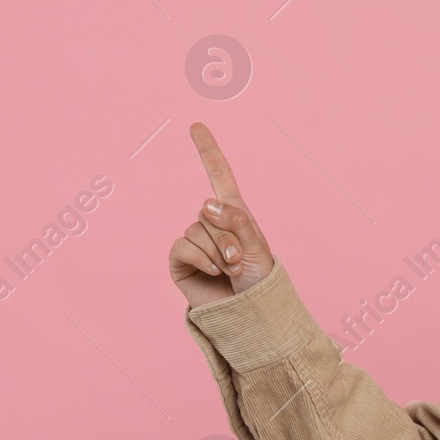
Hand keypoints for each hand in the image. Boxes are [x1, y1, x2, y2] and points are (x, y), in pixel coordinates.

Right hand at [169, 122, 275, 307]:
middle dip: (226, 236)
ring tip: (228, 270)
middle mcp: (211, 223)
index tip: (195, 125)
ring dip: (217, 251)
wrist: (249, 314)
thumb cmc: (258, 281)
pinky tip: (212, 272)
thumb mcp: (257, 246)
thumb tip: (207, 203)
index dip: (207, 150)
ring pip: (196, 229)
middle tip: (238, 259)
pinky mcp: (180, 260)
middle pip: (208, 210)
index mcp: (234, 212)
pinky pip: (182, 246)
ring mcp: (194, 241)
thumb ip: (236, 220)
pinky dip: (200, 258)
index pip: (219, 174)